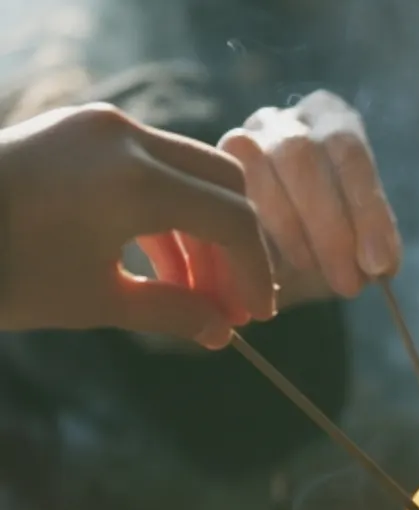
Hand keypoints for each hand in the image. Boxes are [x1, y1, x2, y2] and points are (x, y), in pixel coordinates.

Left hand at [0, 104, 274, 346]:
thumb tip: (220, 334)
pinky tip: (163, 266)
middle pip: (224, 185)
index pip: (233, 220)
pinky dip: (163, 214)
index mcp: (137, 181)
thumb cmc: (4, 271)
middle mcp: (129, 138)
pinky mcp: (82, 131)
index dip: (253, 271)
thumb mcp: (93, 300)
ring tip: (197, 296)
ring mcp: (103, 128)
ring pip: (188, 176)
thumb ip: (170, 312)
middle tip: (234, 302)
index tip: (256, 315)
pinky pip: (148, 167)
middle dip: (236, 248)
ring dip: (200, 236)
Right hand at [219, 90, 400, 306]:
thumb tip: (380, 268)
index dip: (367, 211)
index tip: (381, 264)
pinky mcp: (212, 165)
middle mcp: (286, 119)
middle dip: (328, 227)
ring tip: (312, 273)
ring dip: (290, 231)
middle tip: (347, 282)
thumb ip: (367, 245)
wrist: (272, 235)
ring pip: (259, 168)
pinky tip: (267, 266)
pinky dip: (251, 233)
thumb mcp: (356, 232)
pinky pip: (225, 189)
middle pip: (302, 157)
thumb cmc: (325, 232)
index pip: (351, 153)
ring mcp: (243, 137)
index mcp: (332, 117)